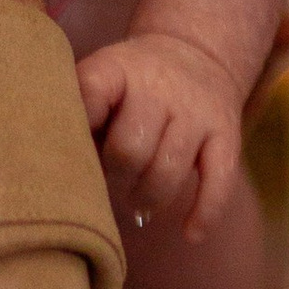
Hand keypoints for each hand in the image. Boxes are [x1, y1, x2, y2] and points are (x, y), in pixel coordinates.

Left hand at [76, 31, 245, 236]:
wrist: (198, 54)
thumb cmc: (131, 84)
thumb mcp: (101, 79)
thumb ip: (79, 115)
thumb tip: (62, 170)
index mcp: (117, 69)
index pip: (91, 93)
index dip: (77, 127)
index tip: (69, 150)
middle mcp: (160, 87)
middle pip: (129, 149)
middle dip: (116, 176)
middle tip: (112, 181)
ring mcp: (196, 111)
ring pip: (168, 171)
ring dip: (148, 198)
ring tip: (138, 203)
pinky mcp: (227, 134)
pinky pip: (219, 180)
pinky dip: (204, 212)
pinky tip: (190, 234)